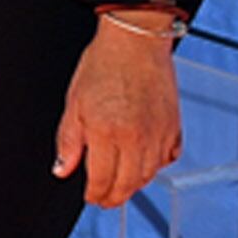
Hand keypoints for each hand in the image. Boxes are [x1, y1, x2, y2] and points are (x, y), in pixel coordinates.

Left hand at [55, 16, 187, 208]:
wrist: (136, 39)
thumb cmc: (104, 64)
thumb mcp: (74, 102)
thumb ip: (68, 141)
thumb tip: (63, 169)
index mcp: (106, 133)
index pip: (102, 181)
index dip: (95, 195)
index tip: (91, 196)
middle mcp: (135, 138)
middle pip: (127, 185)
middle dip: (114, 197)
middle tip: (105, 198)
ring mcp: (158, 133)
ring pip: (148, 175)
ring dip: (134, 184)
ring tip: (122, 182)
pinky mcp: (174, 125)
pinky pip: (168, 157)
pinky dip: (156, 165)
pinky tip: (145, 160)